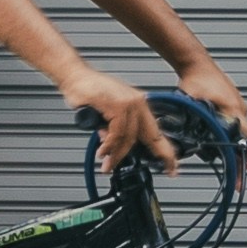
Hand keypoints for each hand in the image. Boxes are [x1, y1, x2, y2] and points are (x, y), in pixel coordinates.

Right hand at [58, 64, 175, 186]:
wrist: (74, 76)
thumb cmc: (88, 90)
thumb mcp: (108, 112)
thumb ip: (115, 128)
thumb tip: (115, 146)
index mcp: (138, 104)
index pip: (156, 131)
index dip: (166, 150)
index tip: (172, 165)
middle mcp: (137, 103)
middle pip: (152, 136)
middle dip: (162, 155)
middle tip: (167, 171)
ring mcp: (129, 103)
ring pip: (129, 138)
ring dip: (117, 155)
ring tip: (108, 165)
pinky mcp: (117, 106)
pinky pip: (116, 134)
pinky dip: (109, 146)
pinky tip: (102, 151)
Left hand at [175, 57, 246, 156]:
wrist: (196, 63)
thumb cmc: (195, 78)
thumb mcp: (191, 99)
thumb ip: (193, 114)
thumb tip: (188, 129)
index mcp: (232, 108)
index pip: (246, 135)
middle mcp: (239, 107)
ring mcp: (238, 105)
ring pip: (244, 131)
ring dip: (244, 147)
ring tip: (243, 165)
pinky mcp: (234, 104)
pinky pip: (240, 123)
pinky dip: (239, 135)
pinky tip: (234, 144)